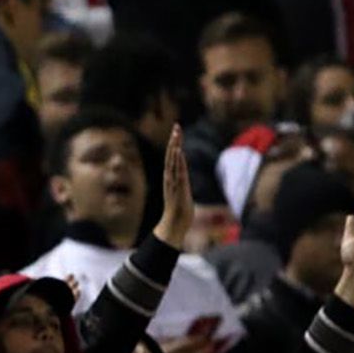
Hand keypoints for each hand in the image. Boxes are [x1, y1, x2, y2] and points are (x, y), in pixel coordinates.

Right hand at [153, 123, 192, 247]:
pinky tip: (178, 151)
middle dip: (174, 141)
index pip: (173, 158)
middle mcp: (170, 178)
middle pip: (171, 156)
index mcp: (173, 179)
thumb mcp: (184, 195)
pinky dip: (176, 161)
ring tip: (176, 134)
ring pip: (172, 161)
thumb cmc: (180, 213)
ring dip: (174, 147)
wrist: (175, 226)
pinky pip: (176, 171)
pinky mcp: (176, 188)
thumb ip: (182, 187)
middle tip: (177, 126)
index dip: (175, 145)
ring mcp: (172, 183)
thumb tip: (184, 184)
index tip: (177, 132)